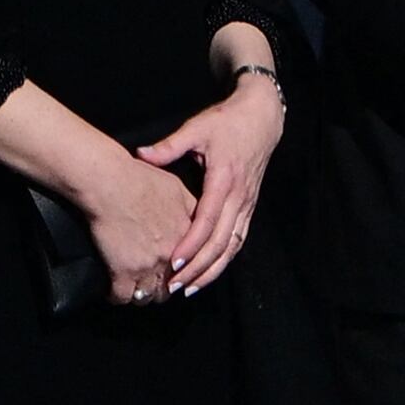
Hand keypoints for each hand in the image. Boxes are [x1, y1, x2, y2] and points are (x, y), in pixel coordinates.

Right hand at [83, 154, 196, 305]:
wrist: (110, 184)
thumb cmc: (141, 180)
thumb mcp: (180, 190)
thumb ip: (193, 210)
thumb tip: (199, 220)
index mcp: (188, 237)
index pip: (194, 266)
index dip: (184, 273)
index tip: (174, 274)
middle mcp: (173, 255)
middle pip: (172, 286)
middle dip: (163, 288)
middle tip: (154, 284)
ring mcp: (148, 265)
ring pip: (148, 296)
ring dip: (142, 294)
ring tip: (134, 288)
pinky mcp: (122, 271)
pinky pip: (123, 297)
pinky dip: (117, 297)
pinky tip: (113, 291)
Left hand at [135, 71, 285, 295]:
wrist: (262, 117)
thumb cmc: (228, 122)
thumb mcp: (197, 128)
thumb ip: (169, 145)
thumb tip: (141, 154)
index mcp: (225, 179)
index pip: (207, 220)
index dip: (191, 244)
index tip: (173, 261)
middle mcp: (239, 197)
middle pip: (221, 242)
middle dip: (199, 267)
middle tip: (175, 285)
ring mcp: (247, 203)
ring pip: (233, 245)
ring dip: (213, 269)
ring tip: (191, 288)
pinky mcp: (249, 206)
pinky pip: (238, 238)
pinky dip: (224, 259)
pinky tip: (210, 271)